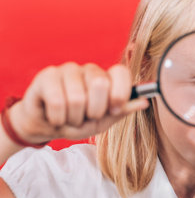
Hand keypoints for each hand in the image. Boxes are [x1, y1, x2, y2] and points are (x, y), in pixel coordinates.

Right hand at [8, 62, 147, 144]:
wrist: (47, 127)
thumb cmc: (77, 122)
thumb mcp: (103, 121)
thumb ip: (122, 110)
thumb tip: (145, 102)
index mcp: (107, 78)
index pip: (121, 72)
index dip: (120, 92)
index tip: (114, 109)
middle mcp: (90, 70)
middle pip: (100, 85)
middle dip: (94, 111)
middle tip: (87, 117)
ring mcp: (68, 70)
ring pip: (77, 97)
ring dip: (73, 118)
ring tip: (69, 118)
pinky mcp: (47, 75)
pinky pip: (57, 101)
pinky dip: (58, 118)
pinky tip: (55, 116)